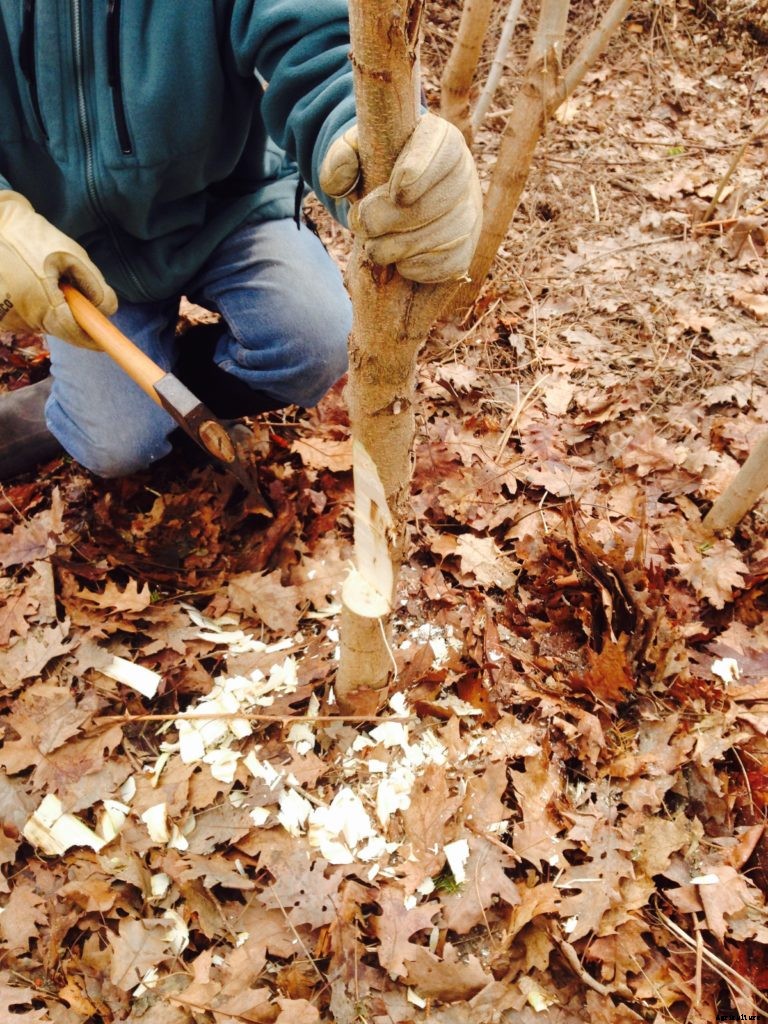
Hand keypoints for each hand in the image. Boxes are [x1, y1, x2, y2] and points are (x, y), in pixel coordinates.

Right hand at [0, 191, 116, 348]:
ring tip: (44, 279)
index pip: (75, 334)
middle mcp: (23, 320)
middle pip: (60, 328)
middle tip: (69, 286)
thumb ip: (96, 287)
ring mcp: (7, 321)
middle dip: (72, 314)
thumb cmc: (34, 238)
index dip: (92, 337)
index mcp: (42, 306)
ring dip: (52, 308)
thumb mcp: (72, 257)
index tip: (104, 340)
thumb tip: (107, 310)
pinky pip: (27, 317)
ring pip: (44, 323)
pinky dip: (35, 305)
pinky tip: (29, 283)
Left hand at [320, 113, 482, 283]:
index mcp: (439, 139)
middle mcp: (463, 173)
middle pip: (442, 198)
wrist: (396, 198)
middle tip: (362, 226)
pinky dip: (422, 268)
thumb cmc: (376, 170)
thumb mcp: (354, 153)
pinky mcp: (466, 247)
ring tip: (374, 250)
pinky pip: (453, 262)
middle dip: (395, 219)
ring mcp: (469, 212)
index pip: (444, 146)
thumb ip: (340, 159)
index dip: (421, 170)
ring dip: (403, 248)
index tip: (395, 191)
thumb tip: (339, 180)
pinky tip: (401, 264)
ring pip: (447, 234)